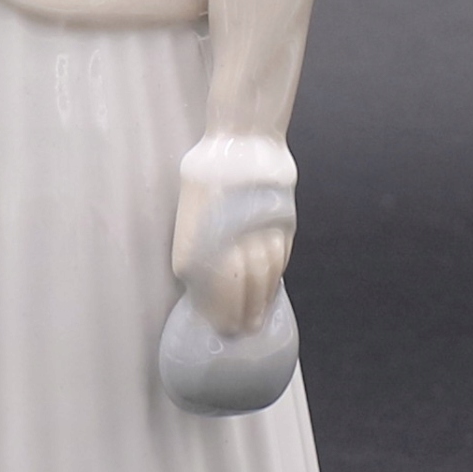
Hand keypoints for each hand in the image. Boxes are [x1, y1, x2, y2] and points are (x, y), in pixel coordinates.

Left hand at [172, 175, 292, 336]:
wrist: (242, 141)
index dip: (219, 313)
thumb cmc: (209, 170)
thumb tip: (203, 276)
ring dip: (261, 299)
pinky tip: (271, 287)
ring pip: (263, 277)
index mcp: (197, 246)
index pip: (212, 292)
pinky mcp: (282, 227)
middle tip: (243, 329)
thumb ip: (198, 245)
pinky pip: (279, 259)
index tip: (222, 327)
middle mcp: (228, 246)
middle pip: (238, 290)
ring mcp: (258, 237)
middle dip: (241, 312)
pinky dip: (275, 277)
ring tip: (258, 317)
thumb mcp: (191, 210)